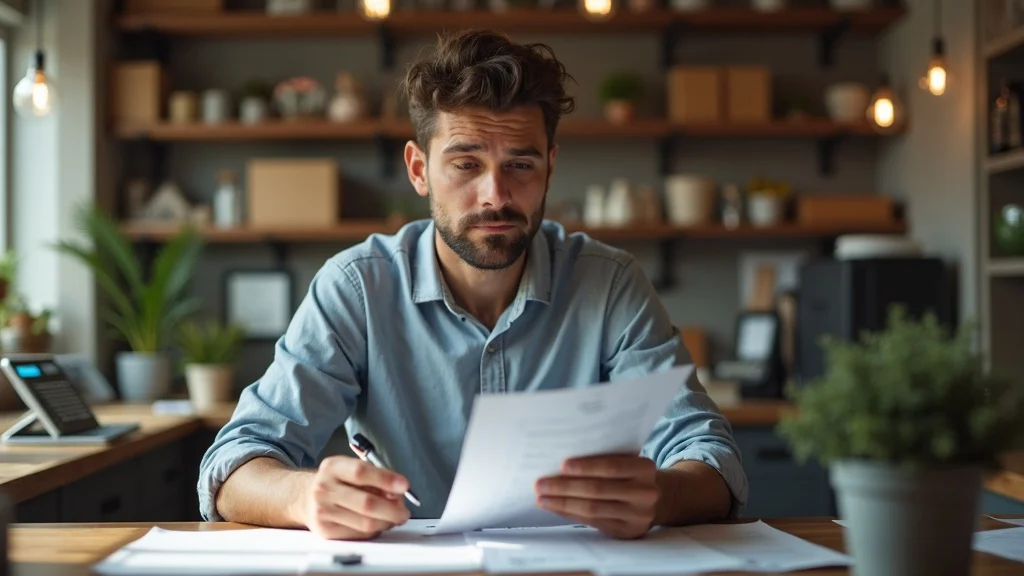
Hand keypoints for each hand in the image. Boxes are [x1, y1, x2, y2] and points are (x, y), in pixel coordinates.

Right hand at [299, 456, 411, 539]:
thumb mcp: (350, 468)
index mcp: (333, 467)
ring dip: (386, 522)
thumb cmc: (336, 481)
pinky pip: (359, 534)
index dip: (386, 479)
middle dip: (392, 509)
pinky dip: (374, 530)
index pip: (361, 472)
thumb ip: (375, 477)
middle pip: (366, 503)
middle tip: (404, 512)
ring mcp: (323, 511)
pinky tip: (378, 524)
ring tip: (394, 518)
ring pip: (365, 523)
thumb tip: (397, 493)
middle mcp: (325, 489)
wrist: (305, 497)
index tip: (404, 485)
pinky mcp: (326, 531)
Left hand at [535, 455, 659, 539]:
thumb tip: (561, 464)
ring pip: (593, 509)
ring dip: (563, 503)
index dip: (586, 466)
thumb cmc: (630, 474)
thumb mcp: (627, 461)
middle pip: (598, 490)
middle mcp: (645, 493)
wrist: (657, 499)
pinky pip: (593, 522)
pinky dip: (571, 514)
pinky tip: (556, 508)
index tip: (561, 465)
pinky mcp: (627, 531)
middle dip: (565, 487)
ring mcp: (638, 515)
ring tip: (542, 498)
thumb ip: (604, 458)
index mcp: (645, 468)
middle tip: (540, 484)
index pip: (612, 467)